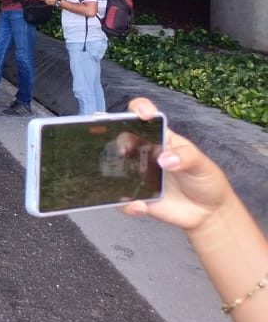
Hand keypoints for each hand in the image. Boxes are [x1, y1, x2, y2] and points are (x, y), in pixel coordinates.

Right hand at [119, 97, 235, 233]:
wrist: (208, 212)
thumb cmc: (205, 180)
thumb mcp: (202, 164)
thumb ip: (187, 157)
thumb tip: (165, 159)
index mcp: (158, 138)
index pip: (142, 116)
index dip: (139, 109)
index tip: (144, 114)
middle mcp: (141, 152)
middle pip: (119, 138)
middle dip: (113, 138)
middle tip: (121, 149)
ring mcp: (135, 174)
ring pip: (112, 168)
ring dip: (112, 172)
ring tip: (125, 183)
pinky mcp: (135, 196)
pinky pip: (121, 200)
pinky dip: (126, 204)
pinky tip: (140, 207)